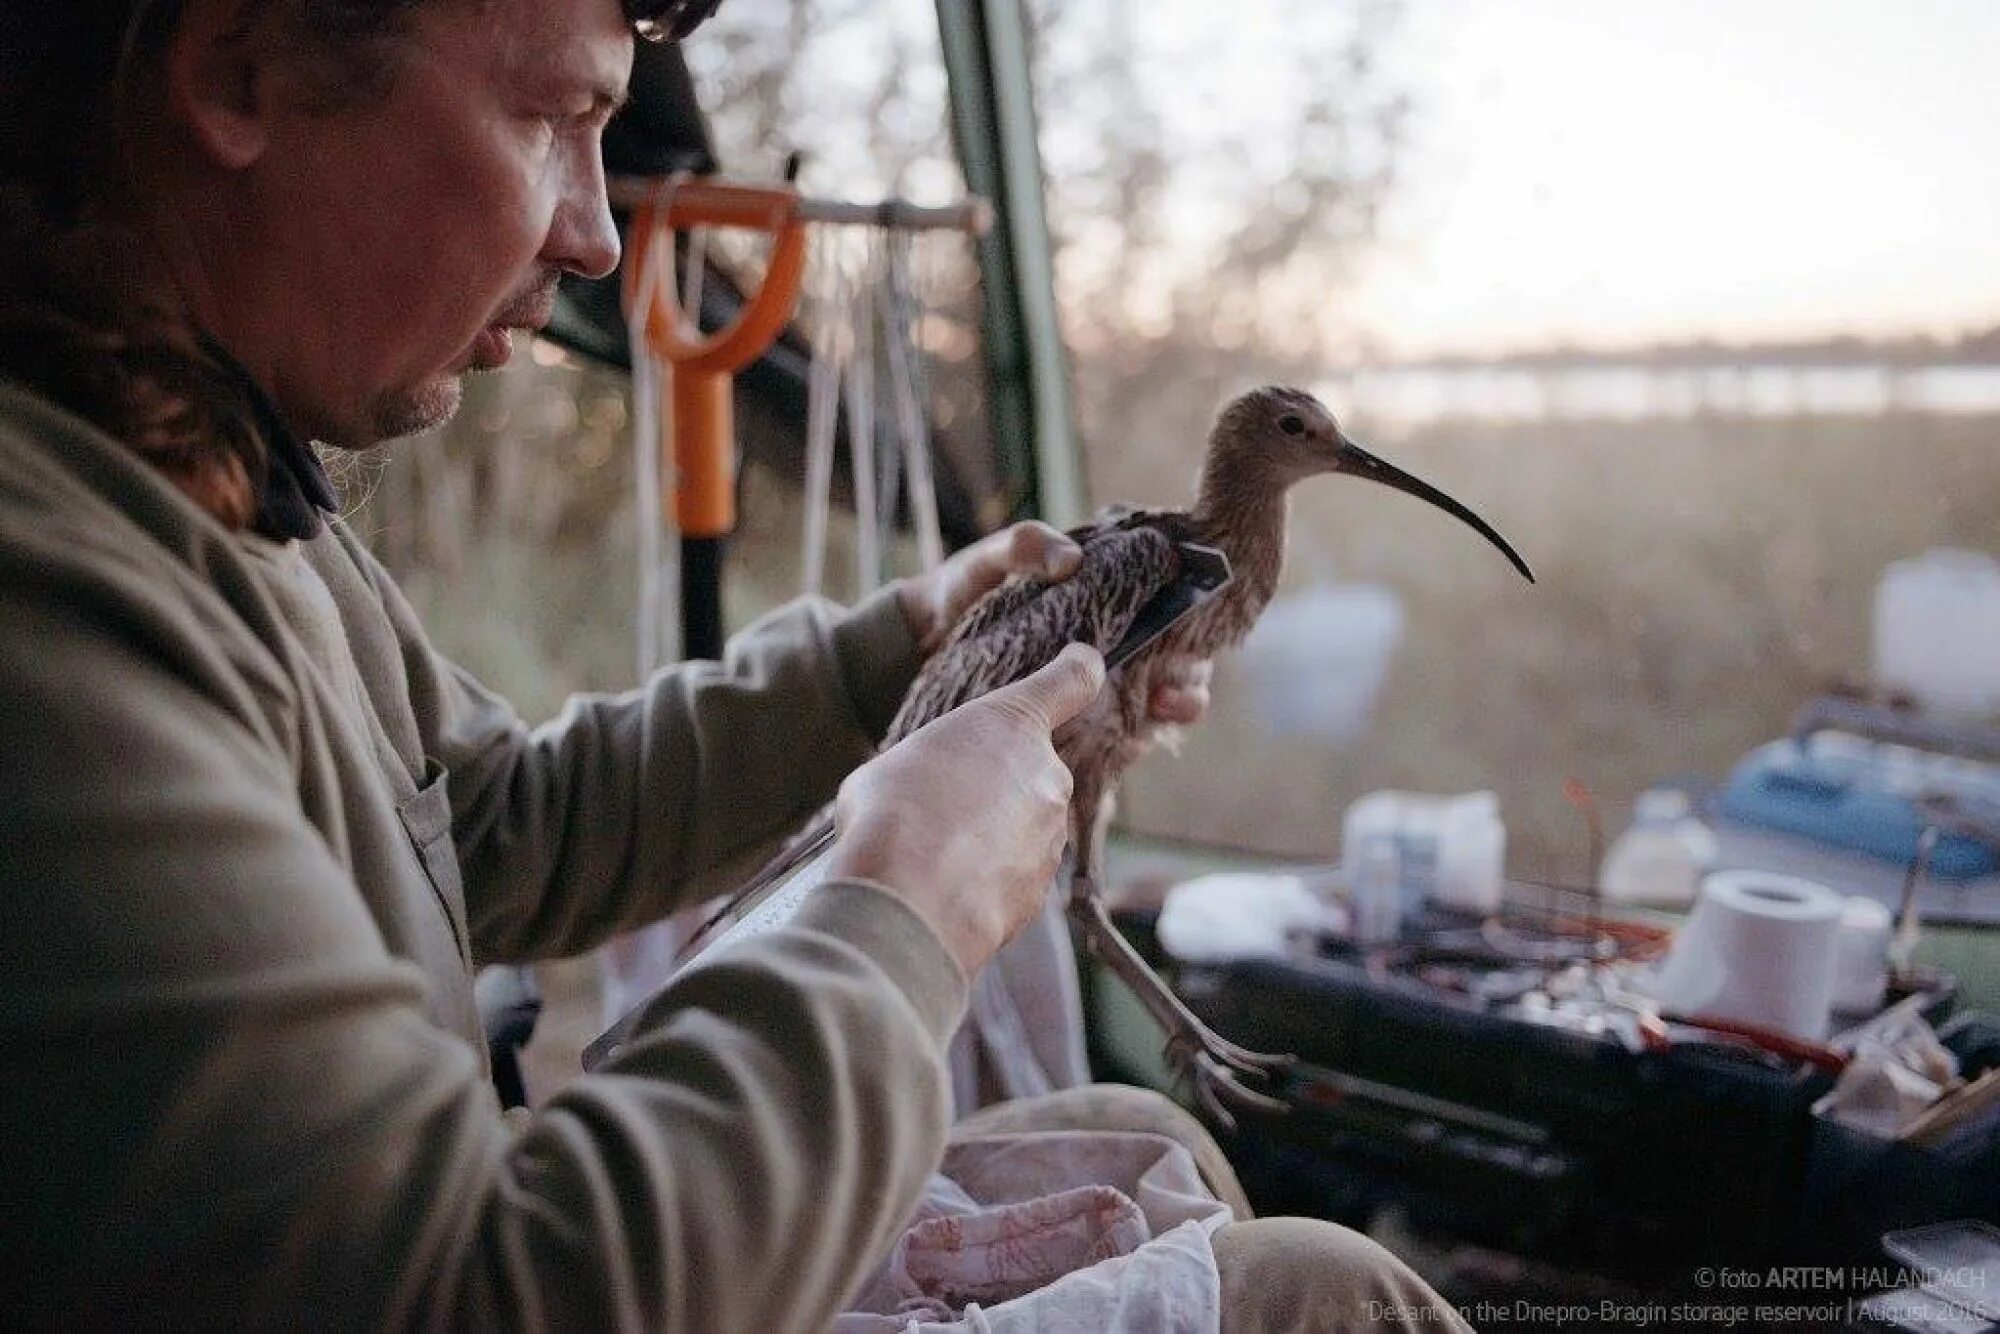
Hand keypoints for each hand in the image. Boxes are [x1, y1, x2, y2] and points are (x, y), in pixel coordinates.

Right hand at [826, 643, 1104, 977]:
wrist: (908, 901)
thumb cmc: (892, 816)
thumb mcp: (896, 762)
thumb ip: (932, 761)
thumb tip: (925, 787)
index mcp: (1013, 723)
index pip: (1071, 682)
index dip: (1078, 670)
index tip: (1082, 664)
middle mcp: (1047, 775)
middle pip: (1029, 770)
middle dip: (994, 785)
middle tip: (941, 804)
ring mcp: (1051, 836)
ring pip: (1022, 825)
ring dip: (988, 835)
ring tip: (934, 851)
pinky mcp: (1042, 890)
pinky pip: (1014, 873)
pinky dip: (987, 879)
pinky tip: (945, 887)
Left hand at [895, 519, 1211, 725]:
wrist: (913, 647)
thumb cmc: (959, 592)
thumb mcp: (989, 559)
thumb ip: (1025, 545)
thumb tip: (1071, 561)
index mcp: (1103, 602)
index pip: (1168, 613)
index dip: (1191, 627)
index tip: (1190, 638)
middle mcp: (1109, 649)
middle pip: (1173, 668)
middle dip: (1187, 681)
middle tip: (1177, 692)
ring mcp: (1092, 692)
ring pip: (1152, 707)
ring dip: (1166, 714)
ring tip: (1160, 715)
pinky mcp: (1071, 729)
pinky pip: (1114, 741)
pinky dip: (1128, 744)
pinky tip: (1128, 745)